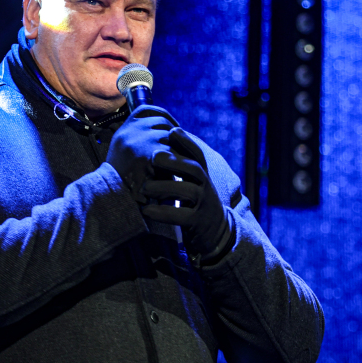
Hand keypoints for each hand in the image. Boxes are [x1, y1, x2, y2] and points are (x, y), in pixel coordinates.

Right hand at [106, 105, 178, 202]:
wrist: (114, 202)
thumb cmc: (125, 182)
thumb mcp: (127, 154)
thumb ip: (142, 139)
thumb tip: (168, 129)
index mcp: (124, 131)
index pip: (146, 110)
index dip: (164, 116)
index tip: (174, 129)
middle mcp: (129, 133)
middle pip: (162, 123)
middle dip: (175, 136)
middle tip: (184, 150)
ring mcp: (138, 143)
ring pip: (171, 137)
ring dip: (179, 149)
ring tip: (182, 163)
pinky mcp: (148, 157)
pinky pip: (173, 152)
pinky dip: (180, 161)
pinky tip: (181, 172)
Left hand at [140, 128, 233, 264]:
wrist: (215, 232)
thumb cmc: (195, 201)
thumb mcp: (192, 181)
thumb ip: (181, 165)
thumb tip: (163, 137)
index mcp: (202, 174)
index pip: (197, 154)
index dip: (187, 141)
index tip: (172, 130)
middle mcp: (206, 186)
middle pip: (194, 169)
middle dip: (175, 160)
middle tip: (154, 156)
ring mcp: (204, 204)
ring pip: (188, 191)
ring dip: (165, 187)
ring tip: (145, 187)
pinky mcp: (197, 222)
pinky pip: (181, 216)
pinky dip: (163, 213)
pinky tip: (147, 210)